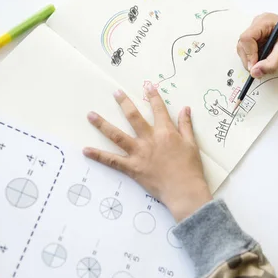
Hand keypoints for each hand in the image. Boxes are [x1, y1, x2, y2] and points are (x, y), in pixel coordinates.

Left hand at [83, 86, 212, 221]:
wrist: (183, 190)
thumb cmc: (190, 168)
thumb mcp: (191, 144)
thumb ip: (186, 125)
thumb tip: (185, 109)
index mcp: (165, 132)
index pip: (158, 109)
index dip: (153, 97)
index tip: (148, 86)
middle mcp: (149, 139)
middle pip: (133, 117)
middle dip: (124, 103)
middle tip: (115, 93)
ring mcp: (138, 153)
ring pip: (117, 135)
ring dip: (102, 124)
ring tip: (91, 115)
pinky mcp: (132, 168)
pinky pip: (112, 160)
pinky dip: (98, 155)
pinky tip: (86, 150)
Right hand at [237, 13, 277, 77]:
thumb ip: (270, 64)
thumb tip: (255, 72)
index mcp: (264, 22)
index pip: (247, 38)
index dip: (249, 54)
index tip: (255, 66)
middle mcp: (258, 25)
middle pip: (243, 44)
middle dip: (250, 59)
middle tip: (259, 69)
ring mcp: (258, 32)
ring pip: (245, 49)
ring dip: (252, 61)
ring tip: (265, 64)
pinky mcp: (259, 39)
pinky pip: (250, 51)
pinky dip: (256, 60)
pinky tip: (265, 61)